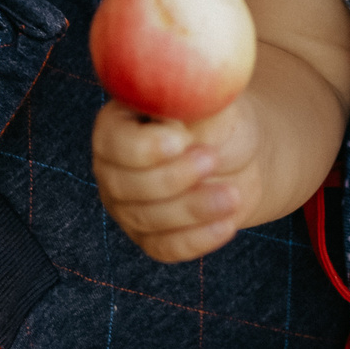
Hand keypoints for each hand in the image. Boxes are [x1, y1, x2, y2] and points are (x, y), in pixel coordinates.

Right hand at [92, 94, 263, 262]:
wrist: (236, 156)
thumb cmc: (219, 120)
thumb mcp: (210, 102)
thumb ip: (192, 102)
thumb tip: (181, 107)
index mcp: (118, 123)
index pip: (115, 141)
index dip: (144, 146)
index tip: (182, 139)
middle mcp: (113, 167)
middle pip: (125, 185)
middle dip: (173, 178)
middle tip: (213, 159)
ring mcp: (127, 206)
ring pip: (147, 219)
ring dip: (192, 210)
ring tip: (232, 195)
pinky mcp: (150, 236)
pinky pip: (165, 247)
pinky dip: (197, 239)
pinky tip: (227, 225)